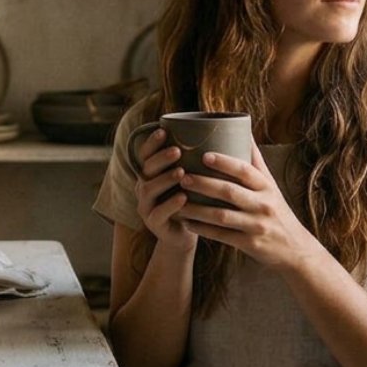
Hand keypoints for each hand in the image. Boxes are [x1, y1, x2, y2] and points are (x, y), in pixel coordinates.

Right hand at [132, 128, 195, 251]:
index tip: (164, 131)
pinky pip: (158, 213)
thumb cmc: (192, 201)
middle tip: (177, 151)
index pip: (146, 154)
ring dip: (164, 179)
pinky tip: (183, 197)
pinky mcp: (153, 223)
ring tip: (181, 172)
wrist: (185, 234)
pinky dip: (170, 204)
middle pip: (146, 169)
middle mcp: (144, 187)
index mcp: (151, 174)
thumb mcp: (190, 180)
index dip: (151, 143)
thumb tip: (223, 134)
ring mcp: (146, 206)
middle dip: (161, 159)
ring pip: (148, 189)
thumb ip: (195, 161)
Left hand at [176, 142, 322, 272]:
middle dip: (204, 184)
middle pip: (230, 192)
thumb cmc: (276, 210)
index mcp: (266, 187)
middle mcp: (263, 204)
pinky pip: (221, 236)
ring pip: (221, 216)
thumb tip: (244, 131)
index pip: (245, 171)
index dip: (225, 162)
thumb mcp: (271, 186)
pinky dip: (202, 229)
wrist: (295, 248)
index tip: (204, 155)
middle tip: (182, 177)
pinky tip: (186, 223)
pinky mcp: (249, 244)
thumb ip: (255, 162)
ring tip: (177, 202)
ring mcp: (256, 225)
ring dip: (197, 209)